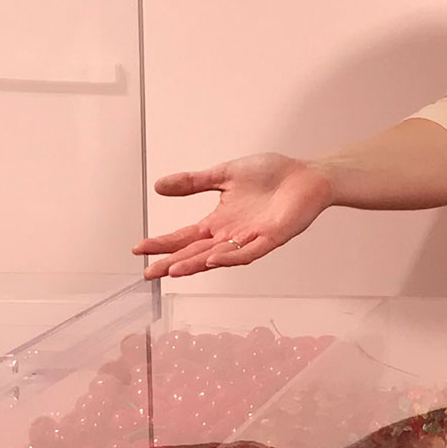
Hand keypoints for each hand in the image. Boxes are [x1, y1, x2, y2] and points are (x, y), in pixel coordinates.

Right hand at [133, 153, 331, 277]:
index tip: (139, 249)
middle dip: (172, 262)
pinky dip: (232, 256)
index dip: (163, 244)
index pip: (185, 237)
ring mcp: (252, 239)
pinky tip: (214, 258)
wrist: (307, 175)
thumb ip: (193, 182)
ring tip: (174, 270)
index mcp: (220, 221)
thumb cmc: (271, 174)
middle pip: (196, 253)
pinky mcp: (273, 238)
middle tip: (148, 273)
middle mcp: (232, 235)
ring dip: (196, 264)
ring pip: (219, 256)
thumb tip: (158, 186)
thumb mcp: (224, 174)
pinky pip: (250, 252)